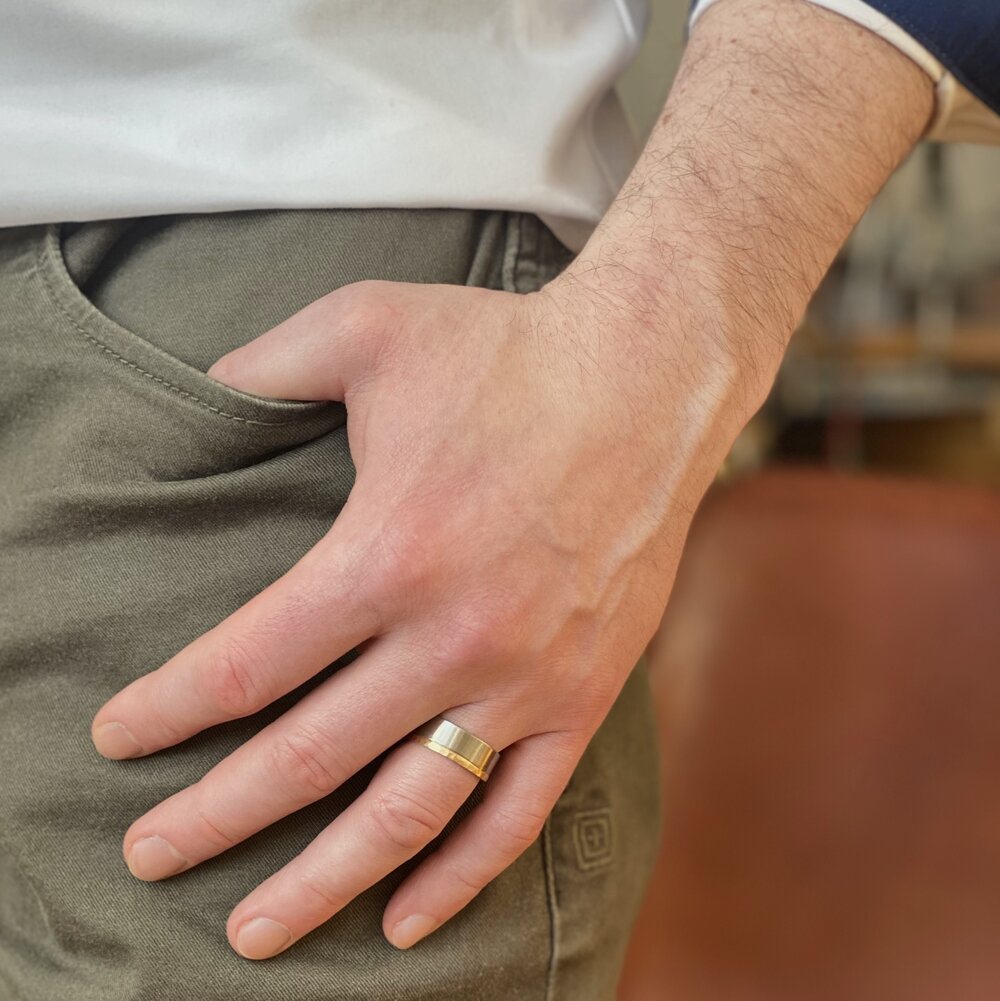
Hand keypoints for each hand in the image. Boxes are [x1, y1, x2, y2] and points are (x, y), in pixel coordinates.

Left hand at [90, 273, 736, 957]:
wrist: (649, 379)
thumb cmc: (508, 350)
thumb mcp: (367, 326)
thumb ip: (263, 366)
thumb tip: (191, 396)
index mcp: (391, 550)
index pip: (250, 663)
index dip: (171, 710)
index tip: (120, 740)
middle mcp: (457, 635)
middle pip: (310, 759)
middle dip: (215, 817)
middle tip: (147, 857)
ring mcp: (526, 678)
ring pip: (407, 813)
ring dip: (323, 881)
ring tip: (252, 933)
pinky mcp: (583, 695)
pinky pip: (516, 811)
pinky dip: (457, 878)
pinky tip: (402, 921)